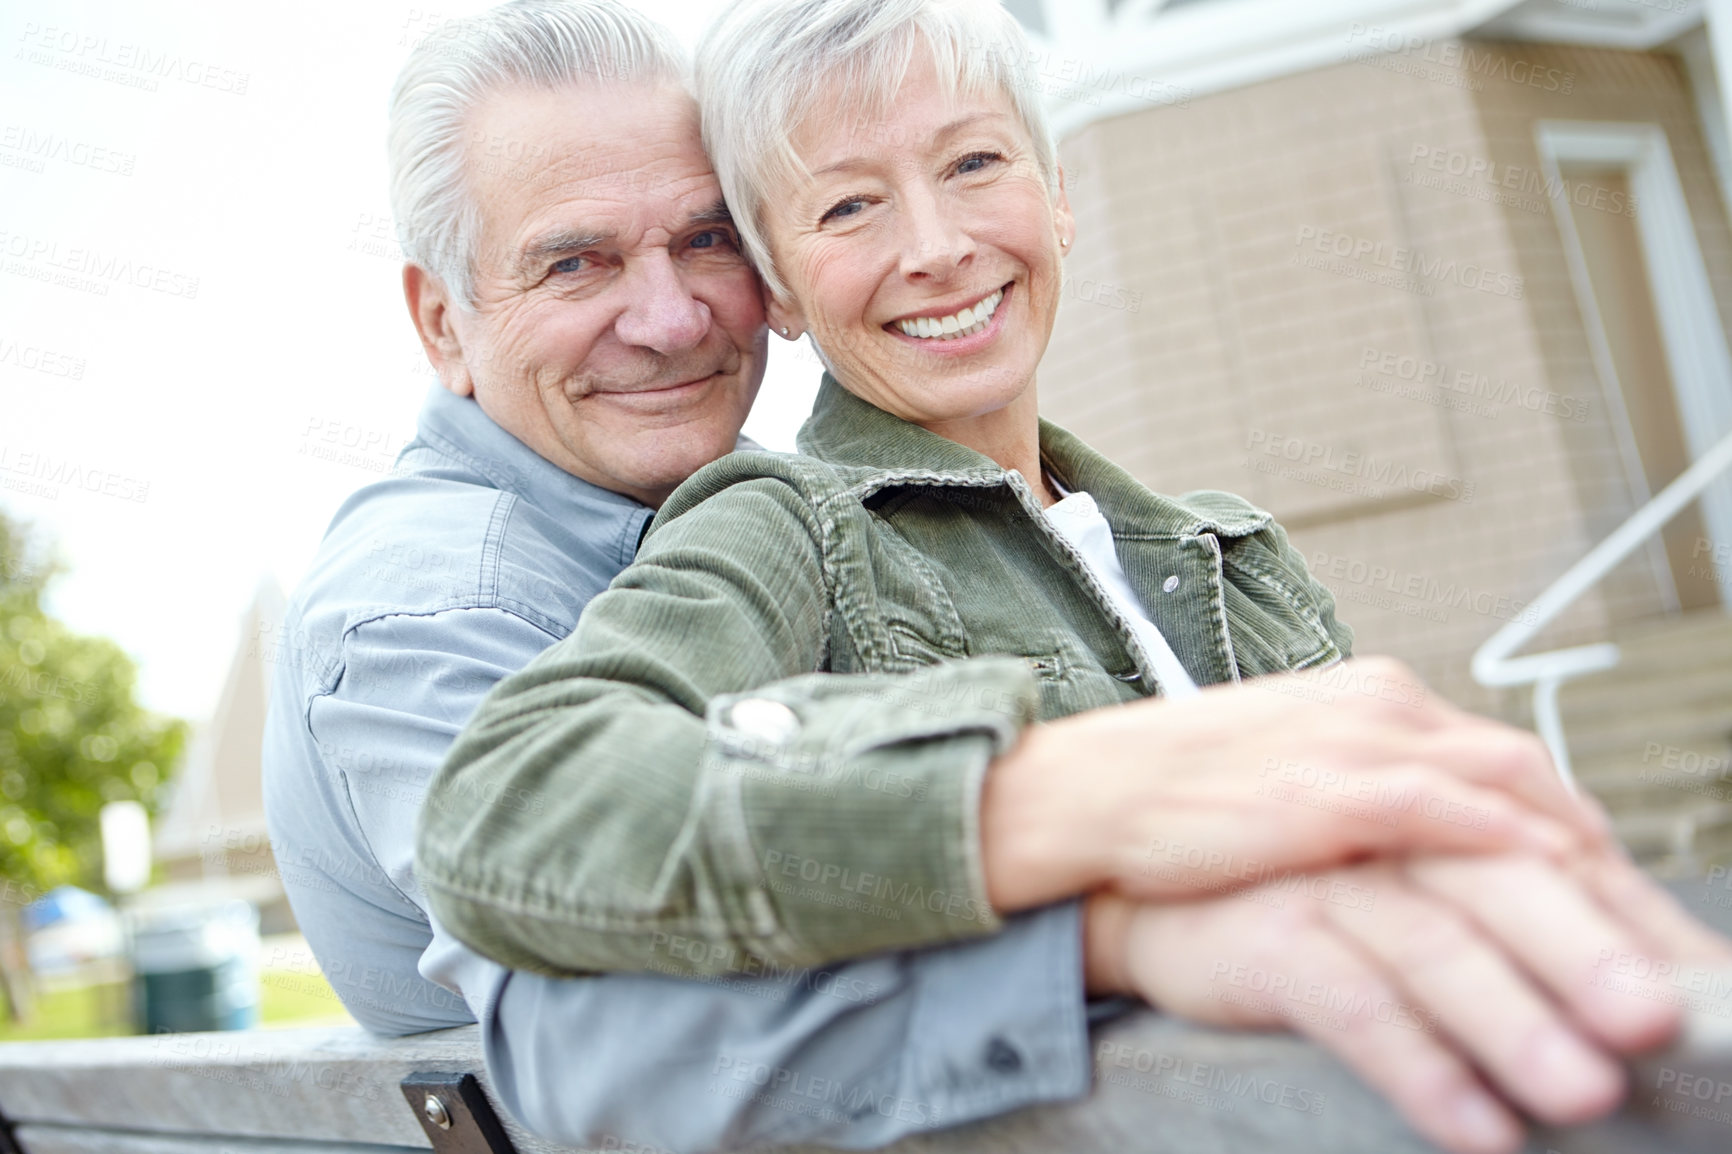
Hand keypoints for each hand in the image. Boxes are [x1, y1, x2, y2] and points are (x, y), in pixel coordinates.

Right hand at [982, 656, 1607, 911]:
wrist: (1087, 789)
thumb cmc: (1173, 793)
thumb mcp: (1288, 774)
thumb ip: (1363, 792)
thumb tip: (1422, 842)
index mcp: (1369, 697)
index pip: (1502, 759)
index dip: (1567, 827)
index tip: (1601, 892)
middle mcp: (1379, 706)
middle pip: (1527, 772)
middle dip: (1591, 851)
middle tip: (1630, 924)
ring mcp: (1357, 743)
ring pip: (1508, 791)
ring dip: (1573, 864)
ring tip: (1609, 935)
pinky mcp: (1330, 792)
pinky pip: (1450, 817)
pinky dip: (1508, 850)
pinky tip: (1542, 890)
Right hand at [1082, 847, 1731, 1153]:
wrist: (1126, 864)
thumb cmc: (1270, 867)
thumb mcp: (1383, 843)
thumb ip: (1469, 862)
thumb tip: (1585, 923)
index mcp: (1426, 774)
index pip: (1549, 834)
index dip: (1627, 908)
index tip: (1697, 974)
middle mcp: (1384, 810)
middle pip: (1506, 873)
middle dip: (1592, 949)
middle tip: (1661, 1018)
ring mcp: (1324, 867)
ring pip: (1437, 938)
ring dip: (1517, 1019)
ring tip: (1585, 1091)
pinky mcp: (1268, 925)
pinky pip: (1355, 1002)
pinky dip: (1420, 1063)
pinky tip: (1474, 1123)